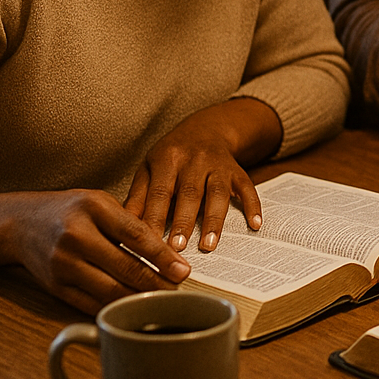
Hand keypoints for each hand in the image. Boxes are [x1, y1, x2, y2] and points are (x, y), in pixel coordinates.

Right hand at [0, 190, 189, 314]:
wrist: (20, 224)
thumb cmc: (69, 211)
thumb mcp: (100, 203)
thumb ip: (130, 224)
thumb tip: (166, 253)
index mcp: (93, 209)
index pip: (135, 235)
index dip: (163, 256)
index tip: (183, 270)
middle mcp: (76, 236)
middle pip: (125, 266)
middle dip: (156, 282)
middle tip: (178, 289)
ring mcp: (63, 264)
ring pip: (109, 290)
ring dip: (139, 299)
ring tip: (160, 301)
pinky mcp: (55, 287)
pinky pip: (90, 303)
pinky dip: (115, 308)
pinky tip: (132, 309)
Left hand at [123, 98, 275, 251]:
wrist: (206, 129)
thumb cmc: (171, 156)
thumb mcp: (149, 169)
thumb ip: (138, 197)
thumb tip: (123, 227)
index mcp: (167, 159)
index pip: (160, 192)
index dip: (155, 217)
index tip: (149, 243)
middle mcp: (195, 159)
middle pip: (190, 193)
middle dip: (183, 221)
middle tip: (177, 249)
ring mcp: (219, 164)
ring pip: (218, 192)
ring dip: (214, 219)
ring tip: (208, 245)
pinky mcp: (238, 170)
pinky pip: (248, 187)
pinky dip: (253, 206)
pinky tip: (254, 224)